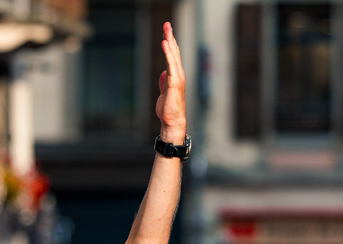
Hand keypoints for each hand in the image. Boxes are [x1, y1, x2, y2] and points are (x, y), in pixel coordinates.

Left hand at [155, 22, 186, 143]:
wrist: (172, 121)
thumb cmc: (168, 109)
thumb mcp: (164, 92)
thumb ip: (164, 82)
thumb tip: (162, 73)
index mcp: (176, 76)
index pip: (173, 56)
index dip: (170, 43)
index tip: (167, 32)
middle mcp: (179, 74)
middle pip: (175, 52)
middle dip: (171, 37)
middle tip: (167, 24)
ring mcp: (178, 77)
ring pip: (174, 55)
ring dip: (170, 41)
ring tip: (167, 29)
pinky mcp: (174, 82)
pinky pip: (171, 64)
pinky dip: (168, 53)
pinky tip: (165, 43)